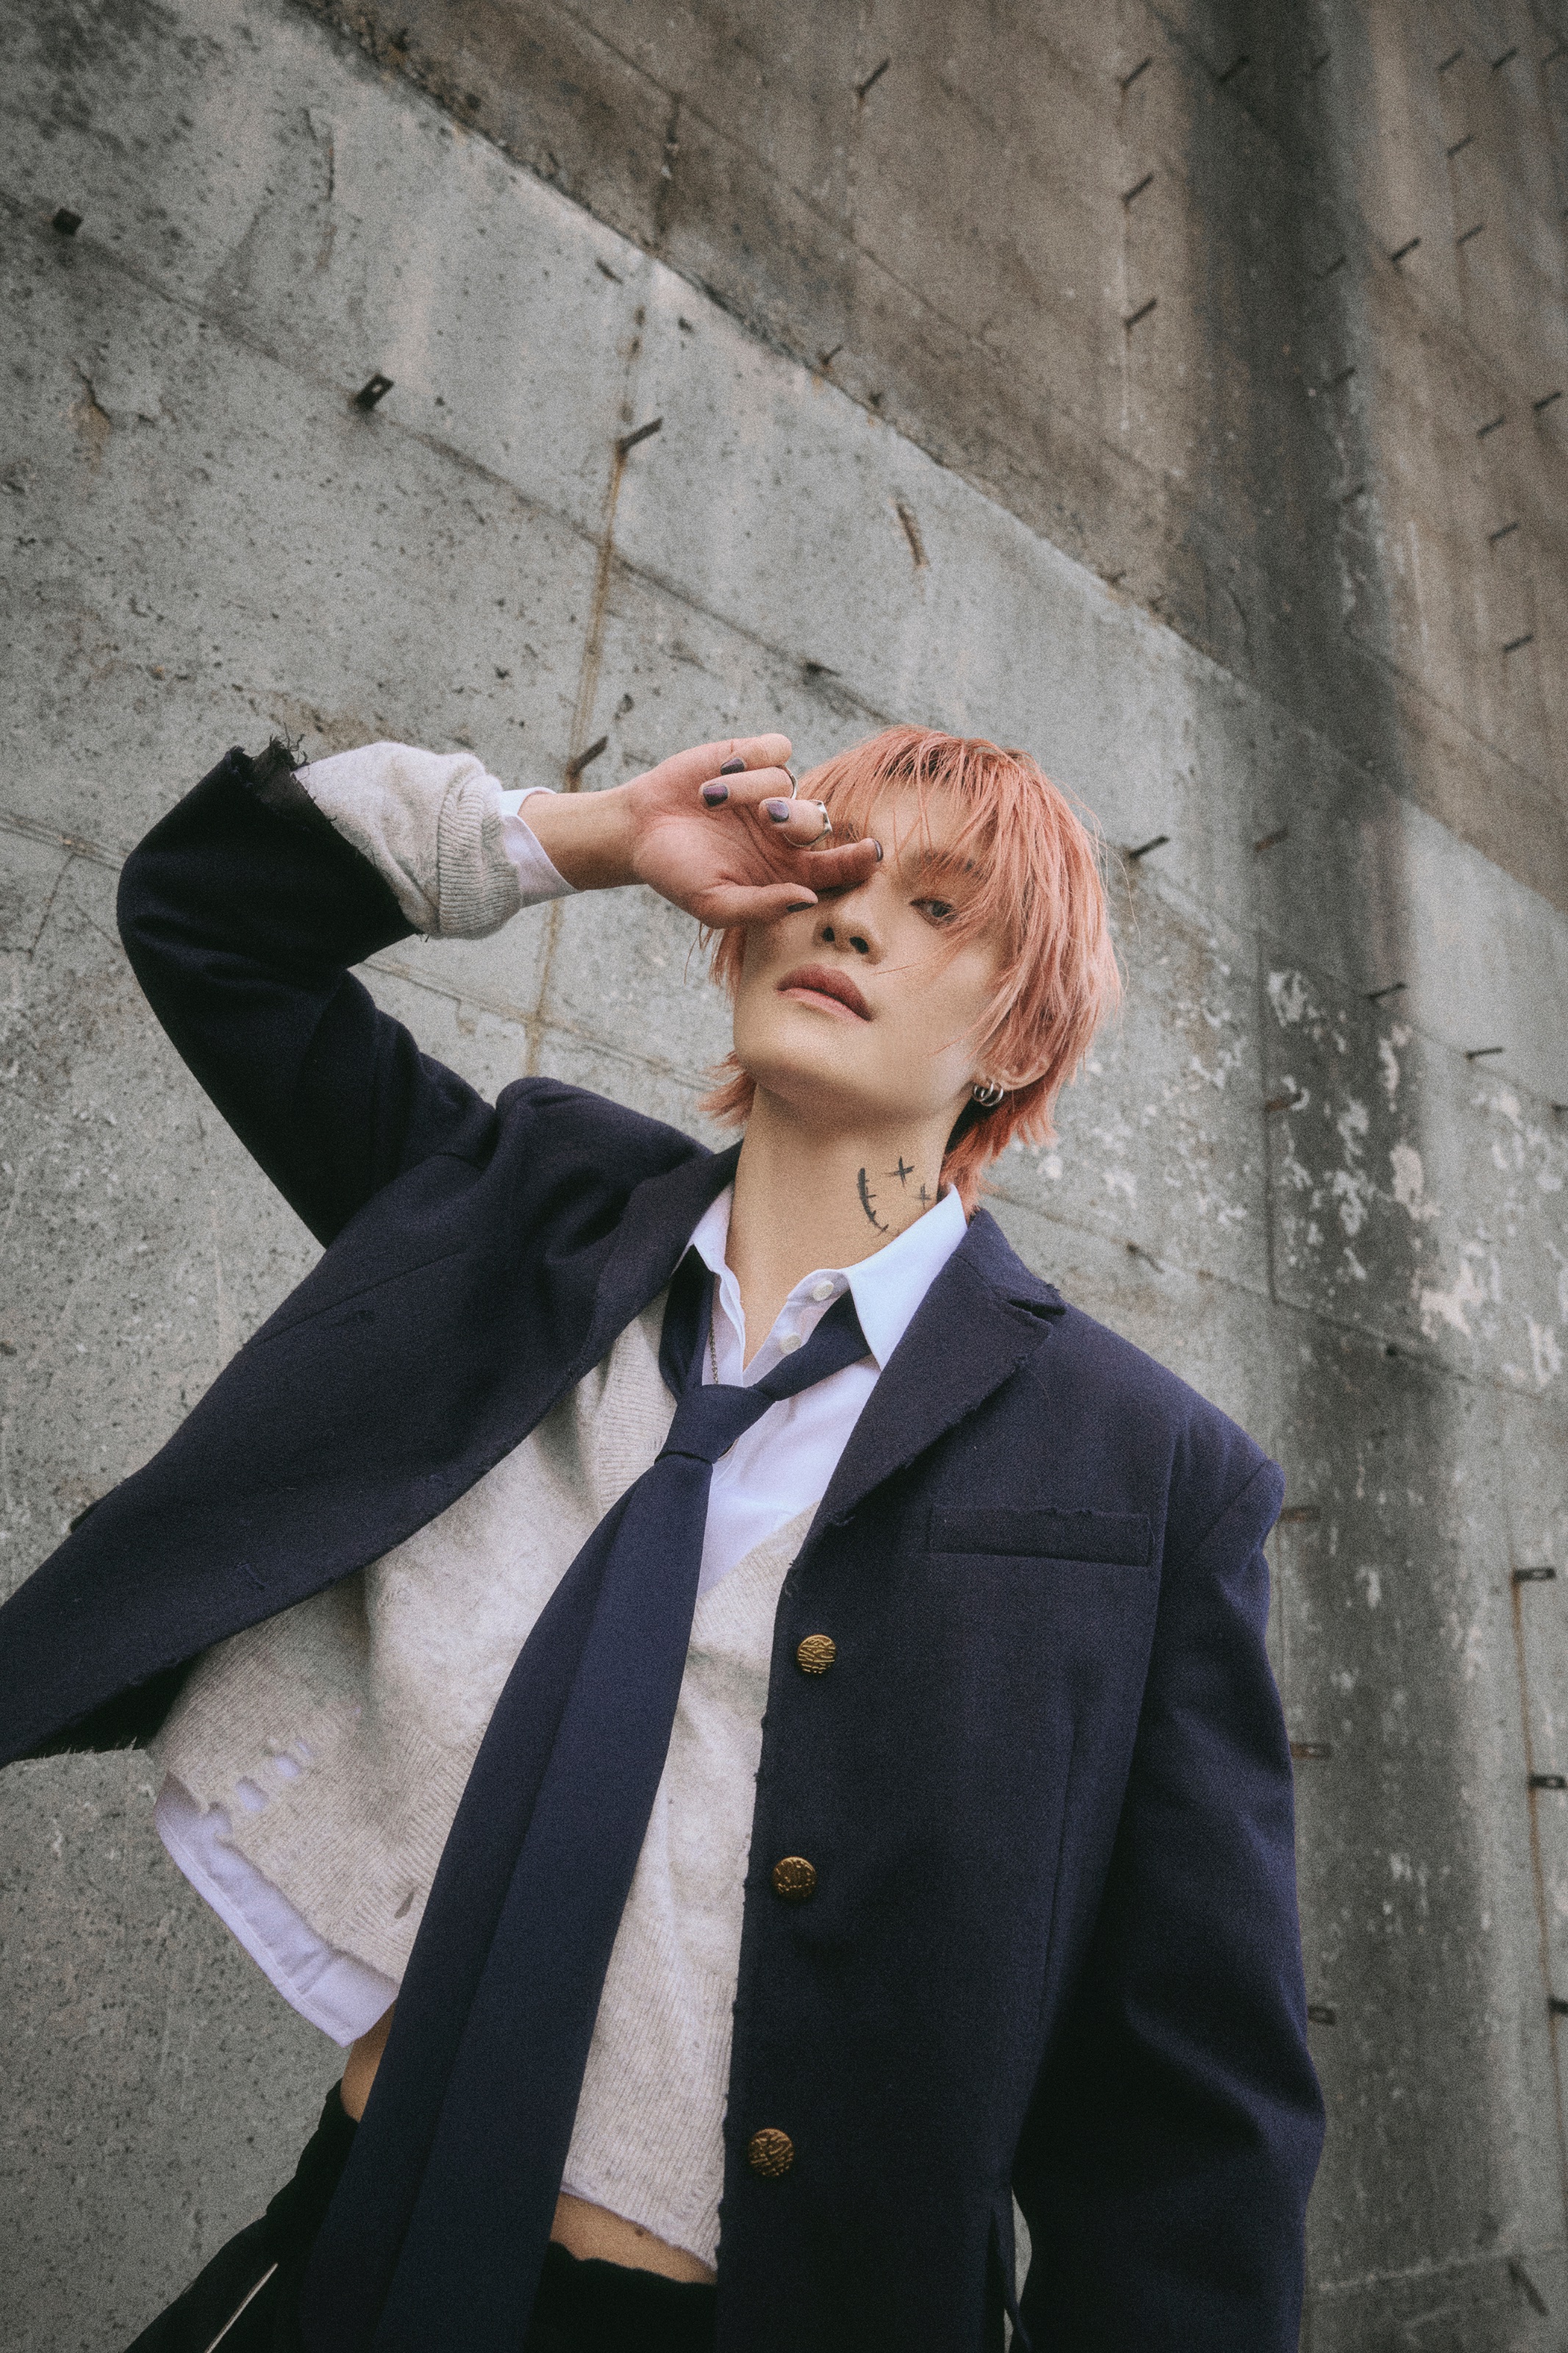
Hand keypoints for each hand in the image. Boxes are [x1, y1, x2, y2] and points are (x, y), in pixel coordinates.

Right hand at [523, 736, 880, 924]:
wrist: (637, 831)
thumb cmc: (676, 874)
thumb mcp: (713, 905)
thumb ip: (761, 907)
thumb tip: (809, 899)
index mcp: (786, 871)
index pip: (837, 868)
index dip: (858, 861)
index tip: (870, 853)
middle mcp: (784, 832)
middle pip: (819, 819)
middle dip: (800, 819)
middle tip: (770, 820)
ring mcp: (768, 792)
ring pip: (786, 782)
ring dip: (749, 789)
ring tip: (709, 800)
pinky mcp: (751, 757)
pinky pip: (777, 748)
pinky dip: (752, 756)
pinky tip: (720, 769)